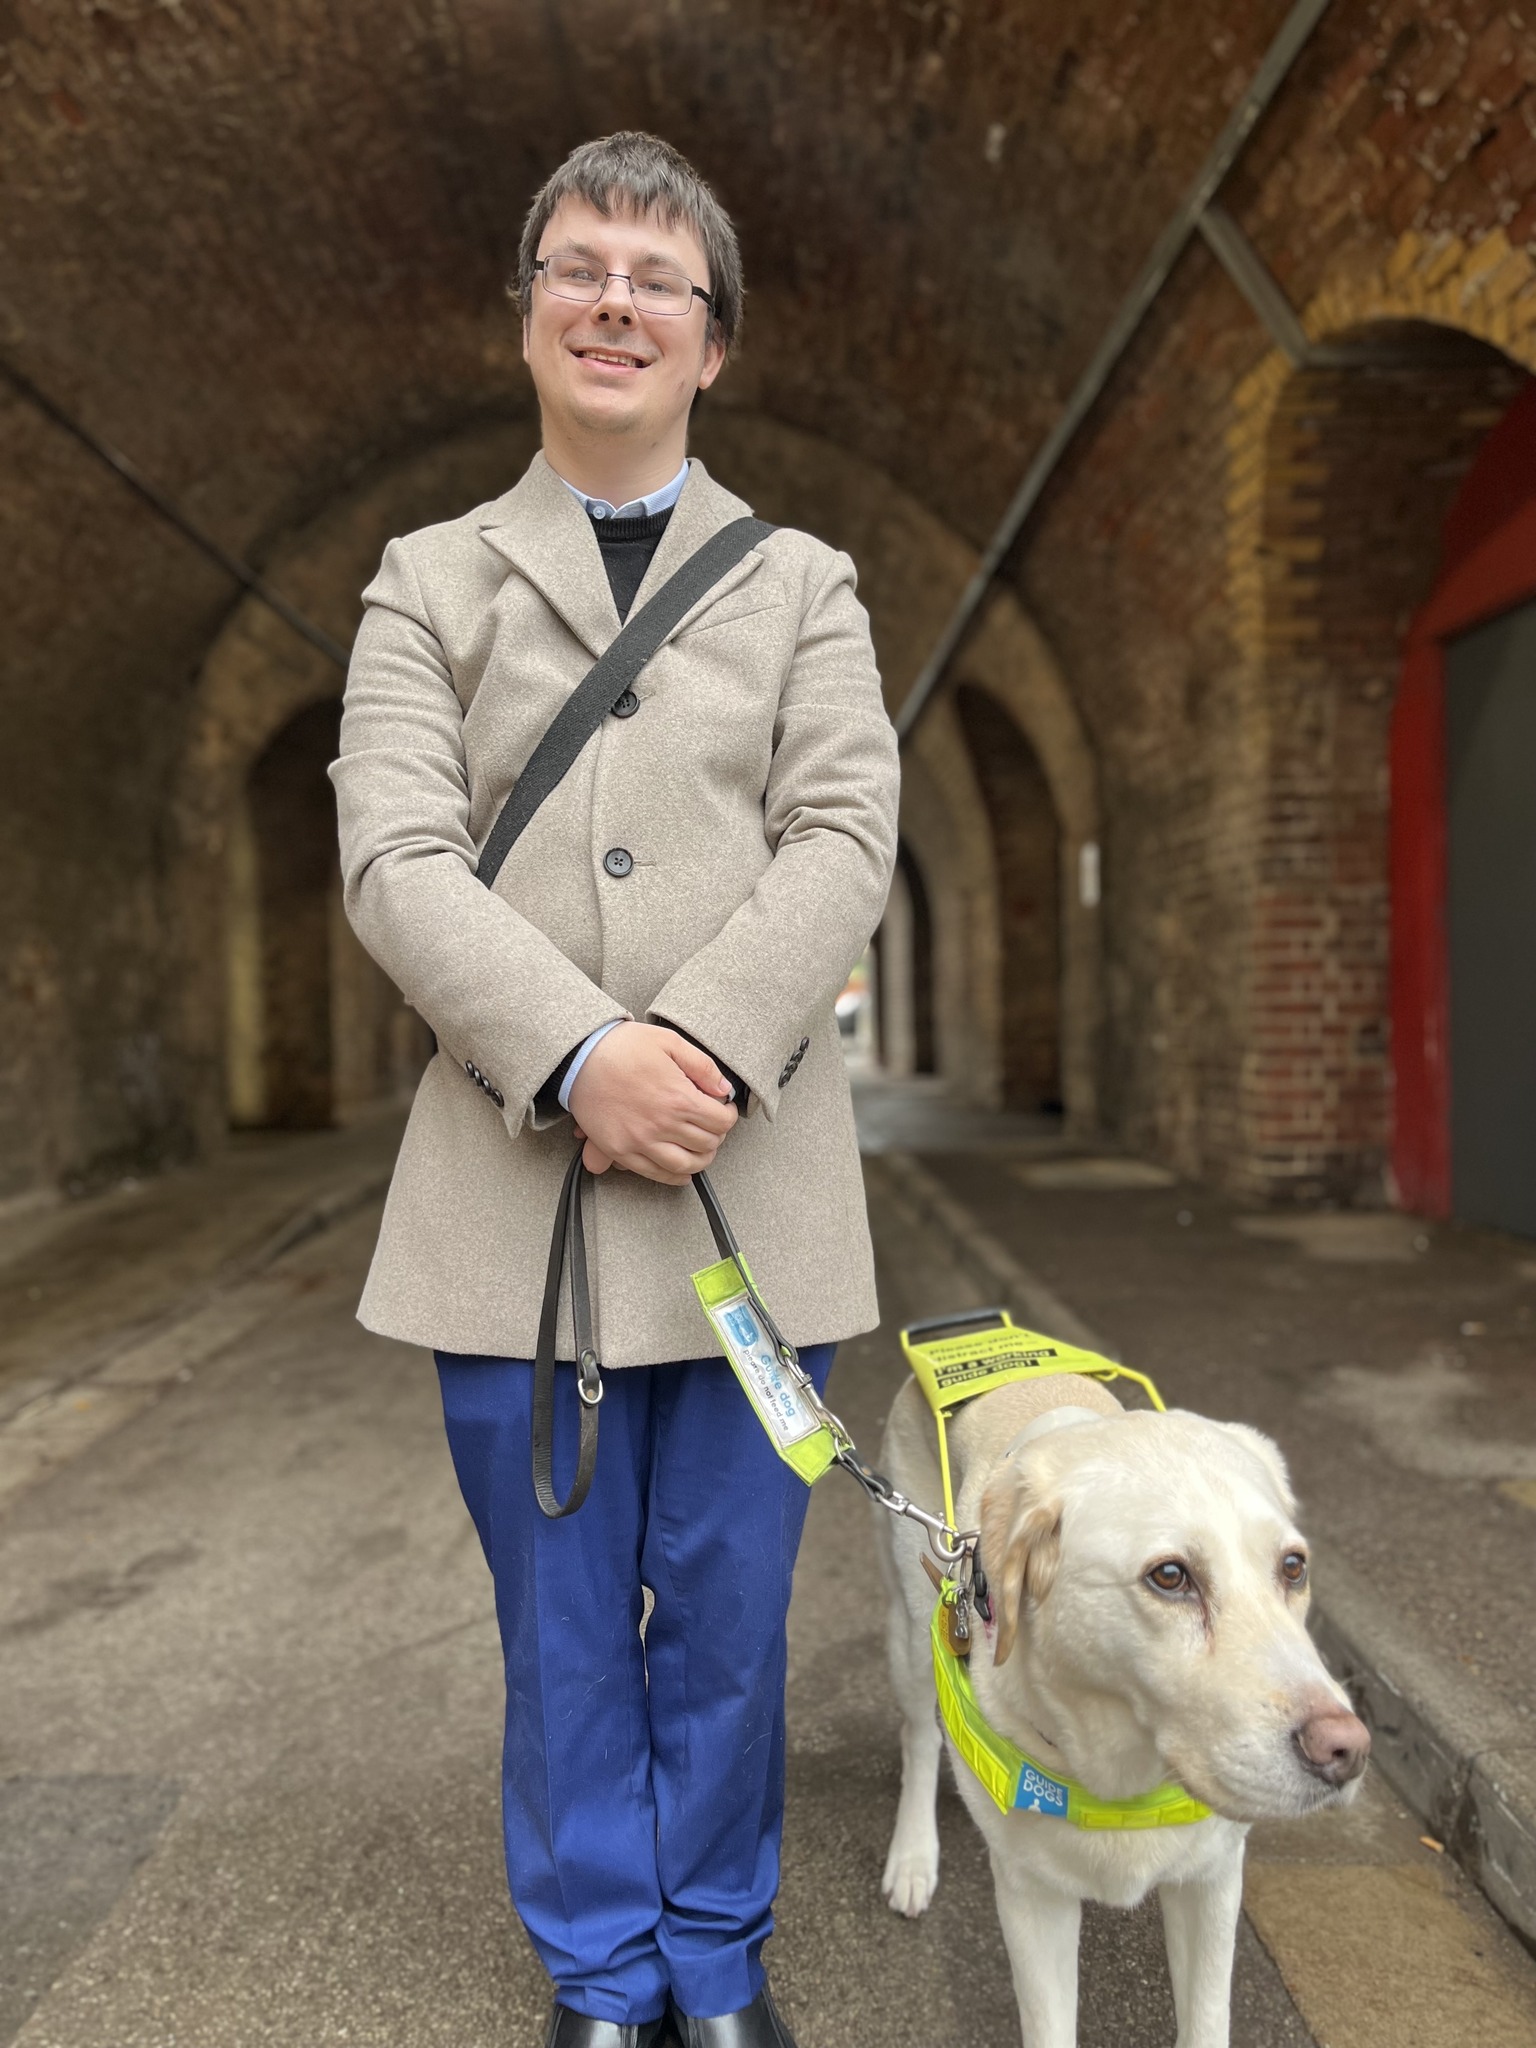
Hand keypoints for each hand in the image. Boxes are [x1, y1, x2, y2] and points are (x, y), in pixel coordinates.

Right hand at [568, 1023, 737, 1184]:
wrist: (580, 1056)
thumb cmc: (622, 1046)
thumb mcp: (669, 1041)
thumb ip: (702, 1066)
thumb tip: (723, 1088)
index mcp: (678, 1098)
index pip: (721, 1122)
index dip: (728, 1115)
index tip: (724, 1110)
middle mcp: (662, 1124)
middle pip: (707, 1145)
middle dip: (717, 1136)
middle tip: (713, 1127)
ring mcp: (640, 1141)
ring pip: (685, 1165)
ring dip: (700, 1160)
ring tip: (702, 1150)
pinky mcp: (620, 1150)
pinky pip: (654, 1173)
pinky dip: (674, 1177)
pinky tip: (681, 1171)